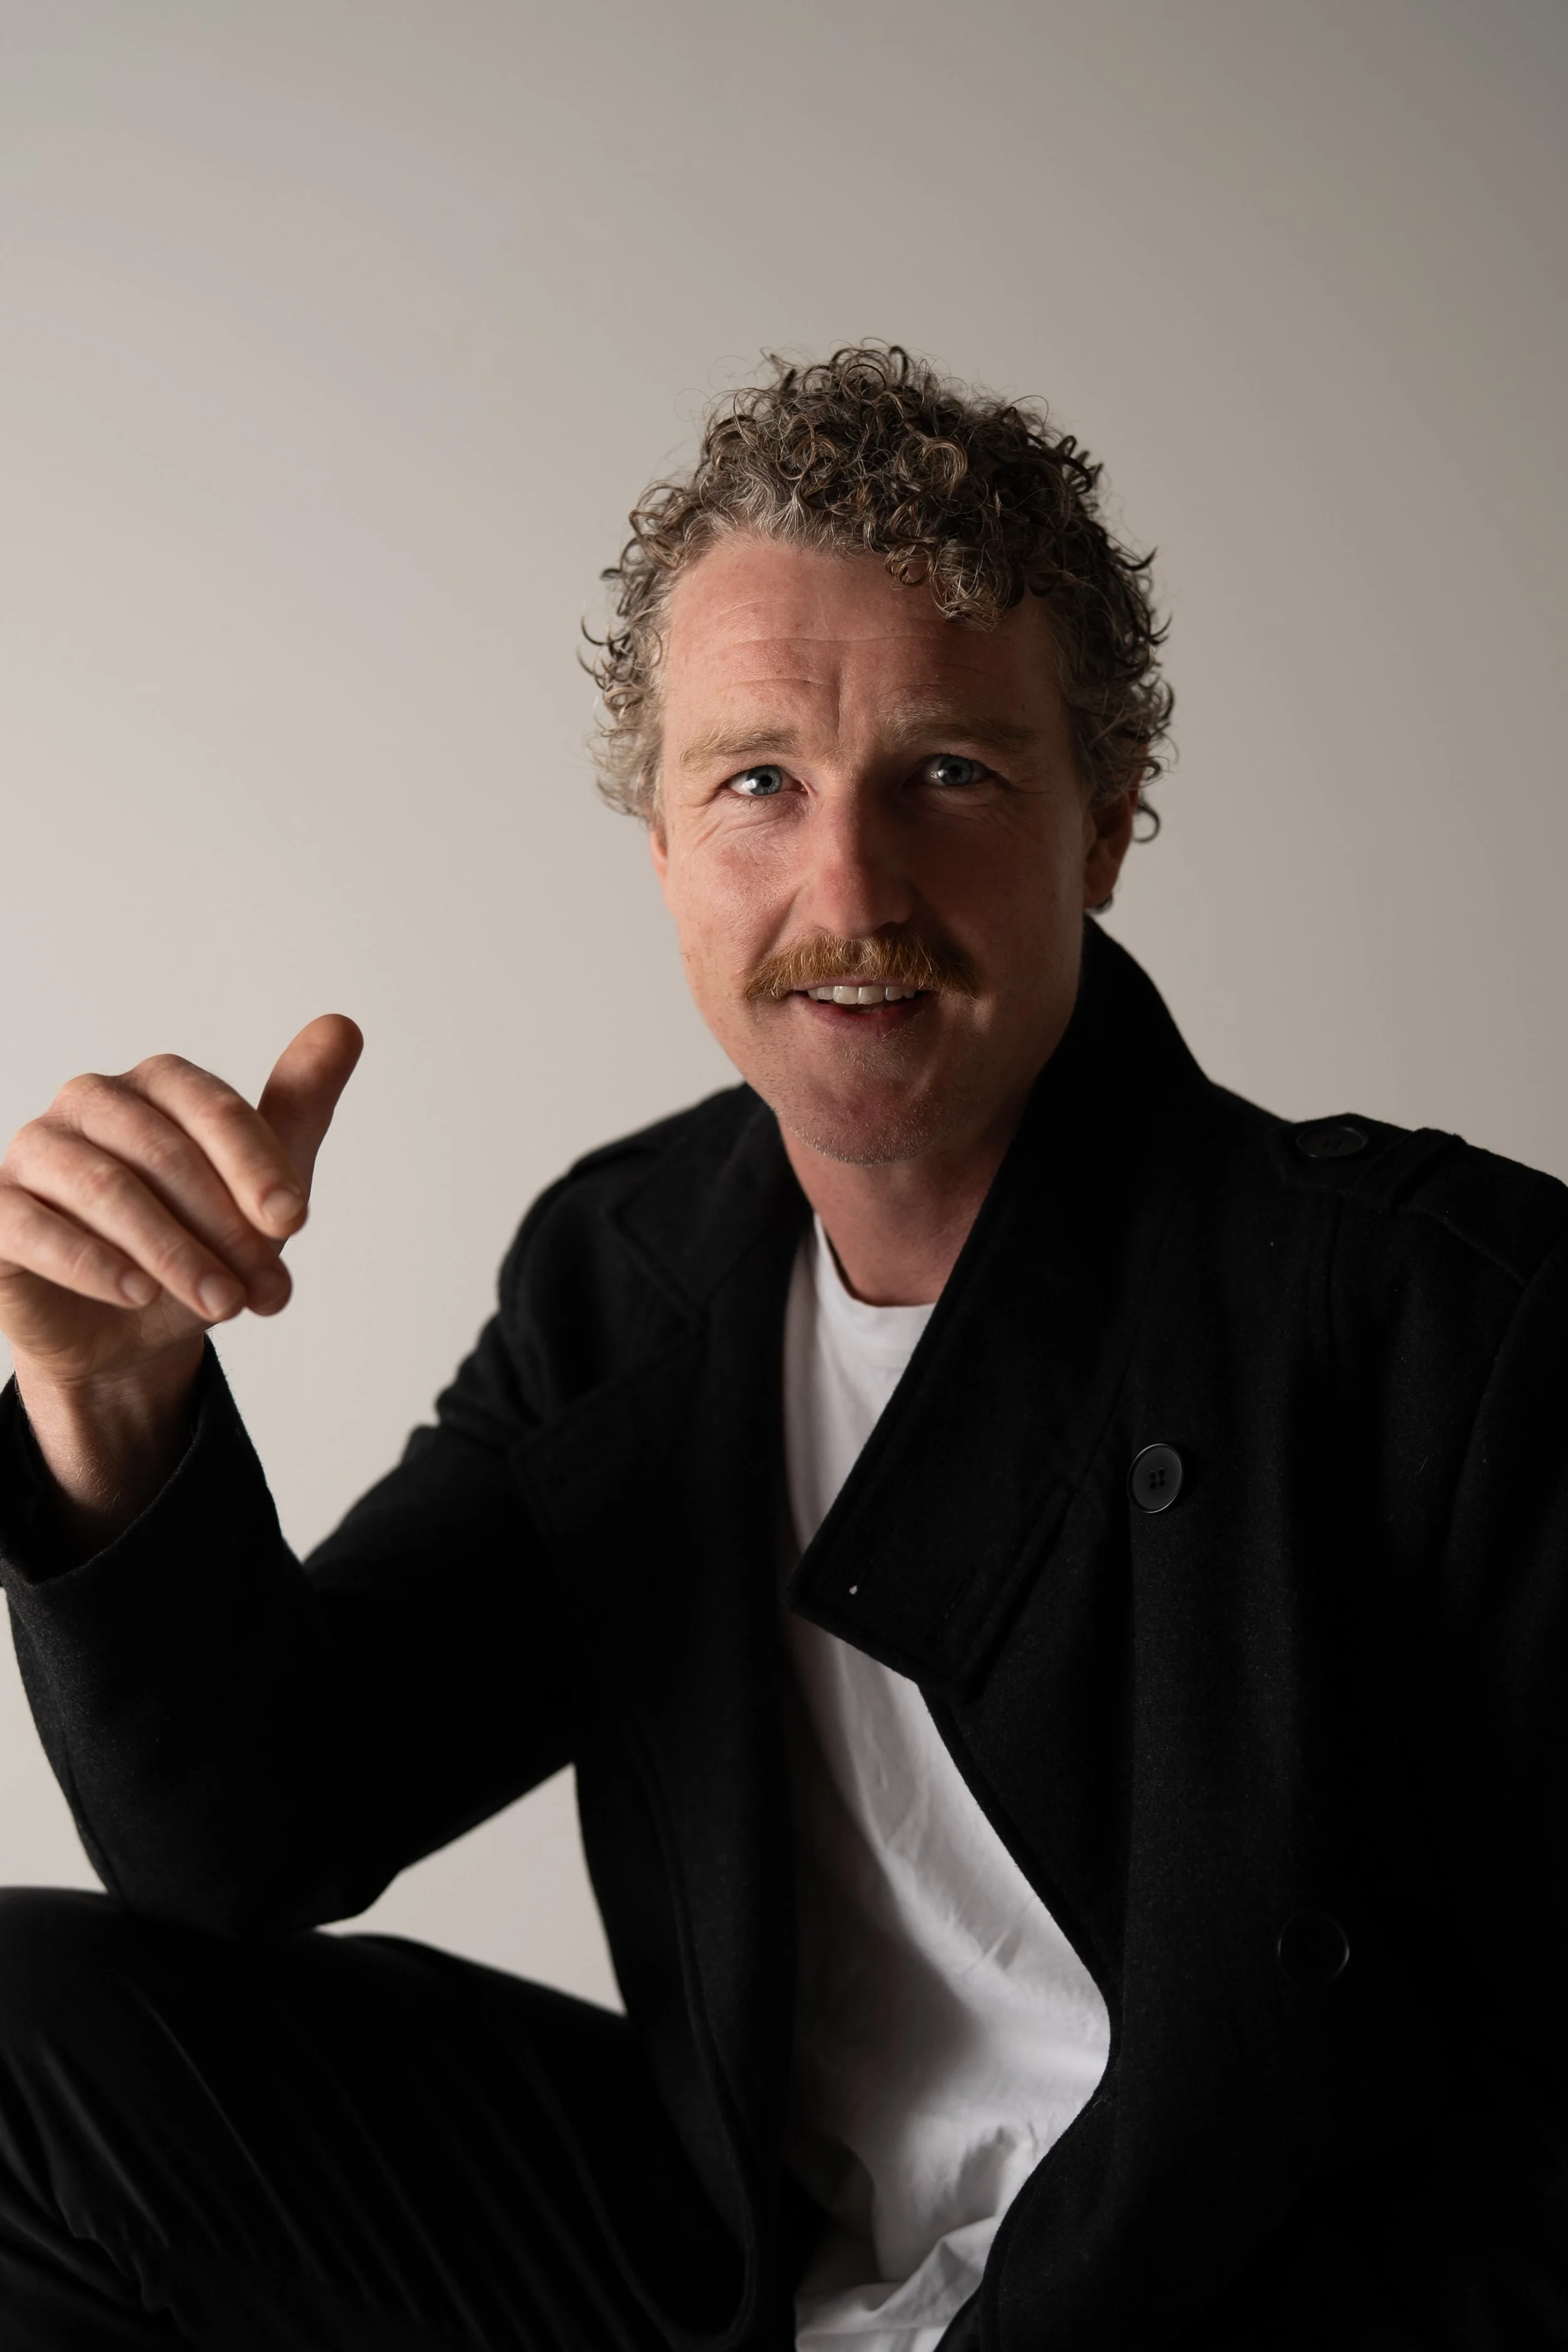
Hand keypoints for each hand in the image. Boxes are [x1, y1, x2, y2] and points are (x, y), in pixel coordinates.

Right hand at [0, 1015, 361, 1545]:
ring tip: (220, 1305)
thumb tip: (343, 1025)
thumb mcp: (259, 1184)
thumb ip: (297, 1106)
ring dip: (170, 1253)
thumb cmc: (198, 1243)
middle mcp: (91, 1104)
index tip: (295, 1222)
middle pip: (162, 1150)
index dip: (257, 1165)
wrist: (132, 1333)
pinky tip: (137, 1295)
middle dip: (222, 1226)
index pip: (210, 1107)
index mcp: (156, 1086)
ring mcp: (37, 1152)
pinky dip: (92, 1263)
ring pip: (103, 1188)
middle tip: (259, 1289)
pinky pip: (33, 1226)